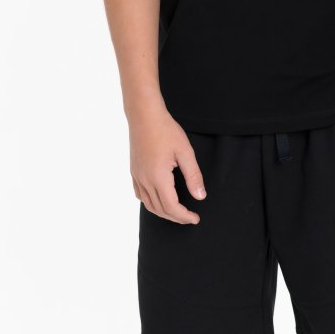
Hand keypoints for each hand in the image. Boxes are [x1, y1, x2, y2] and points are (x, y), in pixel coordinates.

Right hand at [128, 103, 206, 224]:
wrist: (144, 115)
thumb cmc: (166, 130)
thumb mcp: (185, 152)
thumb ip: (193, 176)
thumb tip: (200, 197)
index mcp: (158, 177)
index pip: (172, 207)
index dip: (184, 216)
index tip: (195, 218)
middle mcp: (145, 180)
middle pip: (160, 209)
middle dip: (176, 217)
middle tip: (189, 218)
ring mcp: (137, 176)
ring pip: (149, 204)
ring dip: (163, 212)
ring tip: (177, 212)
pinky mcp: (134, 171)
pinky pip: (140, 194)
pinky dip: (150, 203)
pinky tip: (159, 199)